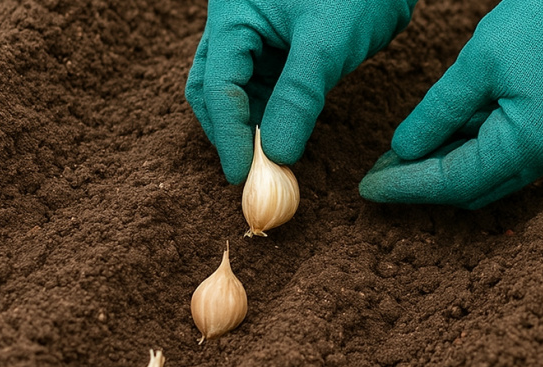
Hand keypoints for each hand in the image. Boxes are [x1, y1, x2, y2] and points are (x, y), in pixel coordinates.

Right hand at [186, 0, 416, 183]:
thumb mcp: (325, 44)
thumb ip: (297, 98)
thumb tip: (278, 155)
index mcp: (233, 15)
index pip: (217, 84)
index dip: (228, 134)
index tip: (242, 175)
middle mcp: (237, 26)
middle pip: (216, 91)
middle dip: (232, 134)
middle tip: (254, 174)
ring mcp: (258, 39)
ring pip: (240, 95)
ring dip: (252, 131)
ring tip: (271, 166)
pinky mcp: (283, 51)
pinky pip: (266, 91)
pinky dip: (272, 120)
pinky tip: (284, 143)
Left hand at [360, 0, 542, 208]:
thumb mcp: (477, 64)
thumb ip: (437, 113)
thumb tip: (403, 151)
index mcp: (527, 146)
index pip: (452, 181)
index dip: (405, 186)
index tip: (366, 187)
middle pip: (471, 189)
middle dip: (423, 182)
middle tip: (380, 169)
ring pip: (488, 175)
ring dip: (447, 167)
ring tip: (404, 152)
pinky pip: (507, 156)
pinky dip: (472, 150)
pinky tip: (443, 134)